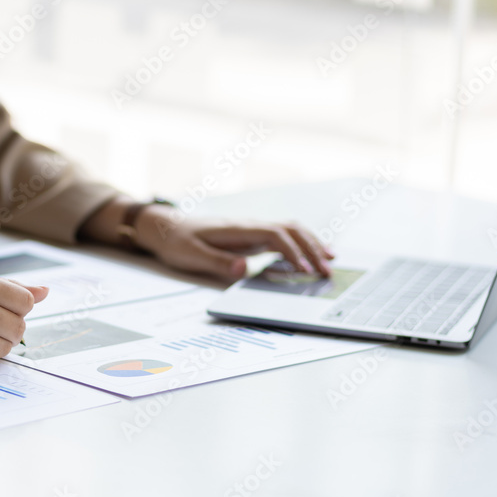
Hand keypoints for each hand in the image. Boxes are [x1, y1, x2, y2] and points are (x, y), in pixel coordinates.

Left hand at [78, 196, 332, 281]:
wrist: (165, 226)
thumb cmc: (177, 241)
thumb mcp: (191, 255)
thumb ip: (217, 262)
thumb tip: (244, 269)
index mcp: (238, 229)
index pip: (275, 236)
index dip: (293, 252)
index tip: (306, 270)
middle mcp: (249, 225)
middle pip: (290, 229)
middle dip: (312, 247)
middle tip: (328, 270)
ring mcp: (252, 229)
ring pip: (290, 229)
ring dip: (311, 243)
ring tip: (331, 261)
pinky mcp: (251, 236)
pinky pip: (283, 236)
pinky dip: (301, 244)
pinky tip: (311, 256)